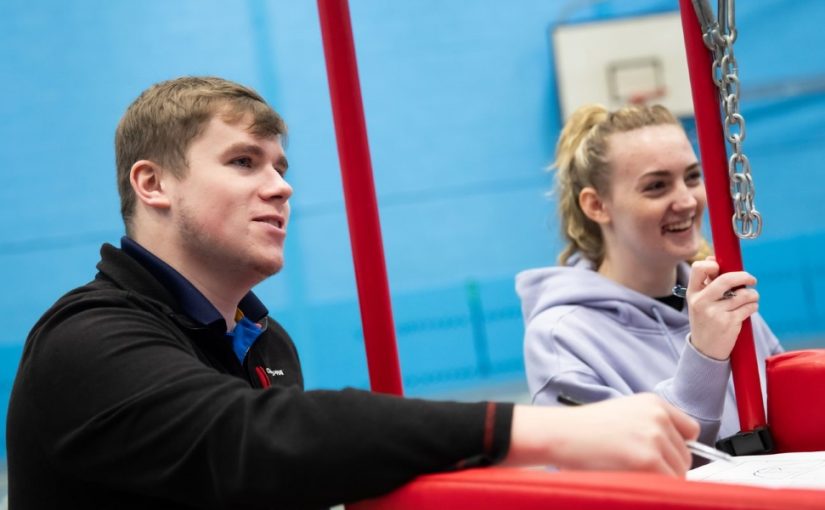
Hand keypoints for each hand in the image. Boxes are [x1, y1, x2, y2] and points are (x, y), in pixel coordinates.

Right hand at [505, 394, 698, 476]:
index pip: (690, 431)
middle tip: (636, 470)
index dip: (677, 448)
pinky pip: (668, 485)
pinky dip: (653, 490)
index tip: (664, 458)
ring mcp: (654, 438)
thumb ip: (651, 427)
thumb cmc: (584, 430)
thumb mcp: (624, 414)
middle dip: (667, 468)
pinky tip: (630, 481)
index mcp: (654, 403)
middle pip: (685, 456)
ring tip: (629, 474)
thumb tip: (675, 457)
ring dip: (660, 480)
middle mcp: (659, 417)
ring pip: (678, 473)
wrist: (560, 434)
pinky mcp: (648, 460)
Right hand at [686, 257, 758, 359]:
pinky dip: (753, 307)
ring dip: (752, 295)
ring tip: (751, 299)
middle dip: (744, 277)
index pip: (699, 268)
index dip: (713, 264)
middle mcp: (701, 302)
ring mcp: (715, 313)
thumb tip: (715, 259)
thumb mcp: (699, 302)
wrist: (705, 350)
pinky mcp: (729, 323)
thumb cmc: (705, 321)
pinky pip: (749, 307)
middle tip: (752, 280)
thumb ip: (707, 283)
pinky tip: (749, 309)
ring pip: (743, 294)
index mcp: (692, 293)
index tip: (722, 267)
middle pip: (726, 279)